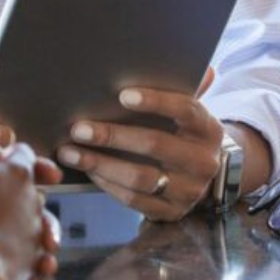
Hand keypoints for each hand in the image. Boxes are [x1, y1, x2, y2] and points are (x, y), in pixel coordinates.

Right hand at [0, 131, 60, 279]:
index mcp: (18, 173)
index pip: (23, 154)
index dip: (11, 156)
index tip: (3, 161)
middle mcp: (32, 204)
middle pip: (31, 191)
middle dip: (16, 193)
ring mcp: (31, 239)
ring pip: (34, 229)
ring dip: (23, 229)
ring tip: (5, 236)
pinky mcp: (26, 270)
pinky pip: (31, 264)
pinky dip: (23, 264)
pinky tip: (8, 265)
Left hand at [56, 75, 223, 221]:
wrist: (209, 175)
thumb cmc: (187, 132)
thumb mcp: (191, 111)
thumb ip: (187, 87)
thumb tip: (201, 67)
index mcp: (208, 128)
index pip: (185, 109)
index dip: (154, 101)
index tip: (122, 94)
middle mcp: (202, 161)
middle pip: (154, 145)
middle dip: (111, 135)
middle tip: (78, 127)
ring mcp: (188, 190)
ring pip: (139, 177)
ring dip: (100, 164)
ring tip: (70, 151)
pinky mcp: (172, 212)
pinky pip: (134, 200)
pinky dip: (107, 184)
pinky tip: (88, 170)